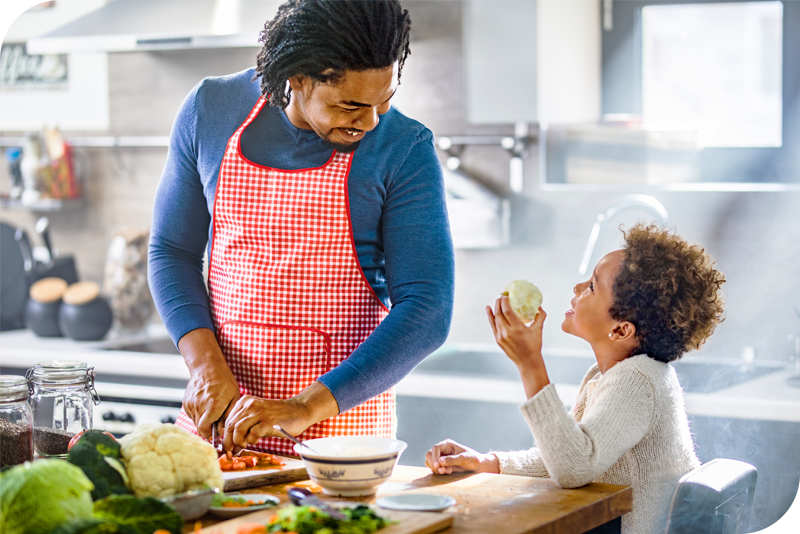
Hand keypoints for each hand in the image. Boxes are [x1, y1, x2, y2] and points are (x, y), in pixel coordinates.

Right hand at [179, 328, 240, 439]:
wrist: (208, 367)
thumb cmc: (224, 382)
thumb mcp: (234, 397)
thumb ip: (228, 416)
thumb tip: (223, 431)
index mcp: (212, 405)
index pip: (205, 430)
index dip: (211, 435)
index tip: (218, 433)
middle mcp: (199, 406)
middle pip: (200, 428)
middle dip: (208, 429)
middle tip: (217, 422)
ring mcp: (190, 404)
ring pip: (196, 422)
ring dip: (204, 421)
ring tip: (213, 411)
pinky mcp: (186, 402)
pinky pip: (192, 415)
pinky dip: (199, 415)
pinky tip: (206, 406)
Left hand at [222, 381, 338, 450]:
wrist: (299, 411)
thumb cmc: (277, 416)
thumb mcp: (257, 416)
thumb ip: (244, 425)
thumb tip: (231, 444)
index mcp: (245, 402)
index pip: (228, 421)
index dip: (225, 436)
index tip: (227, 447)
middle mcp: (250, 404)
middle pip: (230, 426)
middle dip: (228, 442)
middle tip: (232, 452)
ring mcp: (259, 412)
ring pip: (238, 430)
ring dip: (239, 442)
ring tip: (246, 445)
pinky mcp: (268, 421)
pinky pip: (252, 434)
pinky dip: (251, 441)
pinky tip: (257, 440)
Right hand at [425, 439, 498, 474]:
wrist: (478, 466)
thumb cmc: (473, 459)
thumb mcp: (464, 459)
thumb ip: (452, 460)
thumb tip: (440, 462)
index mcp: (447, 444)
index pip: (435, 448)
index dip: (434, 457)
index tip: (437, 466)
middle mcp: (443, 450)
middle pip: (429, 454)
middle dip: (434, 463)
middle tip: (442, 471)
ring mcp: (441, 457)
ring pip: (430, 462)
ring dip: (436, 468)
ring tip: (447, 471)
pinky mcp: (442, 465)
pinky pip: (434, 468)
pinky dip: (438, 471)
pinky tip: (448, 472)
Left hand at [486, 296, 546, 370]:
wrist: (528, 362)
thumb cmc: (534, 346)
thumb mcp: (538, 330)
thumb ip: (540, 317)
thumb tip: (540, 306)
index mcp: (518, 329)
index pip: (507, 311)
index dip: (505, 302)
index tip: (506, 295)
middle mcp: (507, 332)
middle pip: (499, 314)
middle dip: (499, 303)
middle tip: (501, 296)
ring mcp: (501, 337)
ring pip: (495, 319)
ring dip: (495, 309)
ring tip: (497, 301)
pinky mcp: (498, 340)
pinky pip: (493, 326)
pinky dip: (490, 317)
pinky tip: (488, 310)